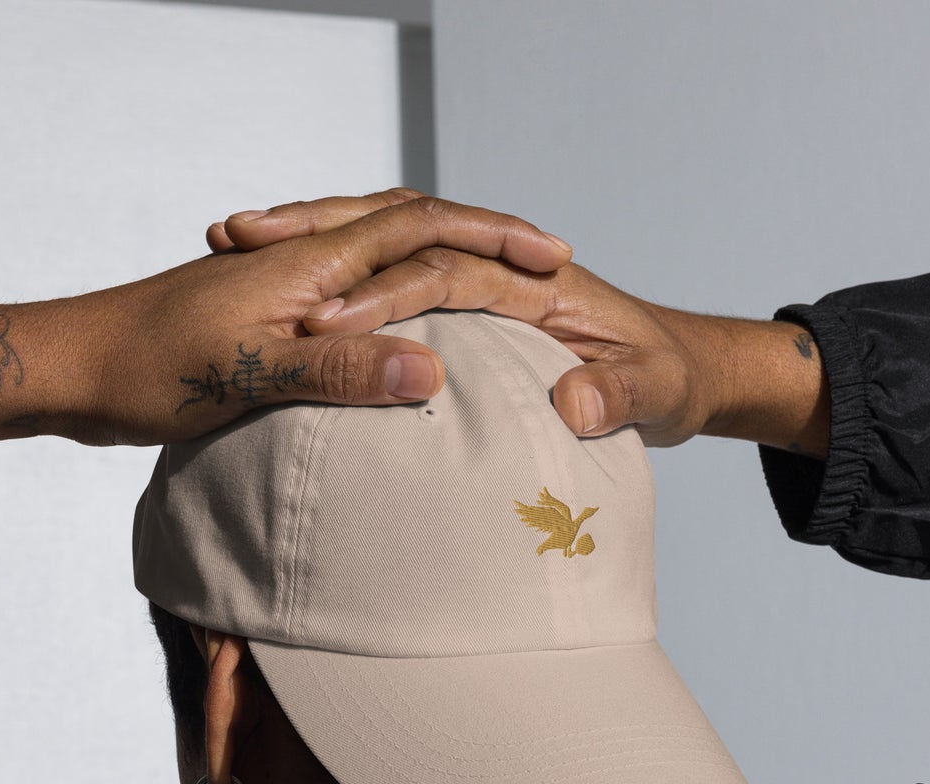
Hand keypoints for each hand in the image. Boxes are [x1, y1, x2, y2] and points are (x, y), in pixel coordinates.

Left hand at [0, 191, 572, 475]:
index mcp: (309, 266)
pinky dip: (388, 294)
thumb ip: (339, 373)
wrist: (68, 367)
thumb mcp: (247, 377)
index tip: (554, 258)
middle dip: (480, 236)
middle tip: (541, 259)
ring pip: (376, 252)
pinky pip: (347, 291)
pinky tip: (392, 328)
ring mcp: (278, 284)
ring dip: (436, 255)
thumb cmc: (146, 371)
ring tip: (487, 277)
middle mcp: (300, 262)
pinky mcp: (260, 315)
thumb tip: (431, 372)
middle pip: (408, 223)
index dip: (493, 239)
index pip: (422, 228)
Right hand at [210, 191, 828, 454]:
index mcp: (541, 285)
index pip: (445, 273)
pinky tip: (284, 299)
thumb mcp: (658, 394)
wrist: (693, 370)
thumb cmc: (674, 379)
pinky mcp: (473, 311)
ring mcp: (484, 289)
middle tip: (238, 239)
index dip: (382, 295)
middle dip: (319, 239)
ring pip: (384, 250)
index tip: (321, 322)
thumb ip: (619, 396)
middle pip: (396, 238)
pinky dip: (338, 281)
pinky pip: (394, 283)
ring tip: (237, 243)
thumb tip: (573, 400)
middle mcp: (504, 274)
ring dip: (313, 244)